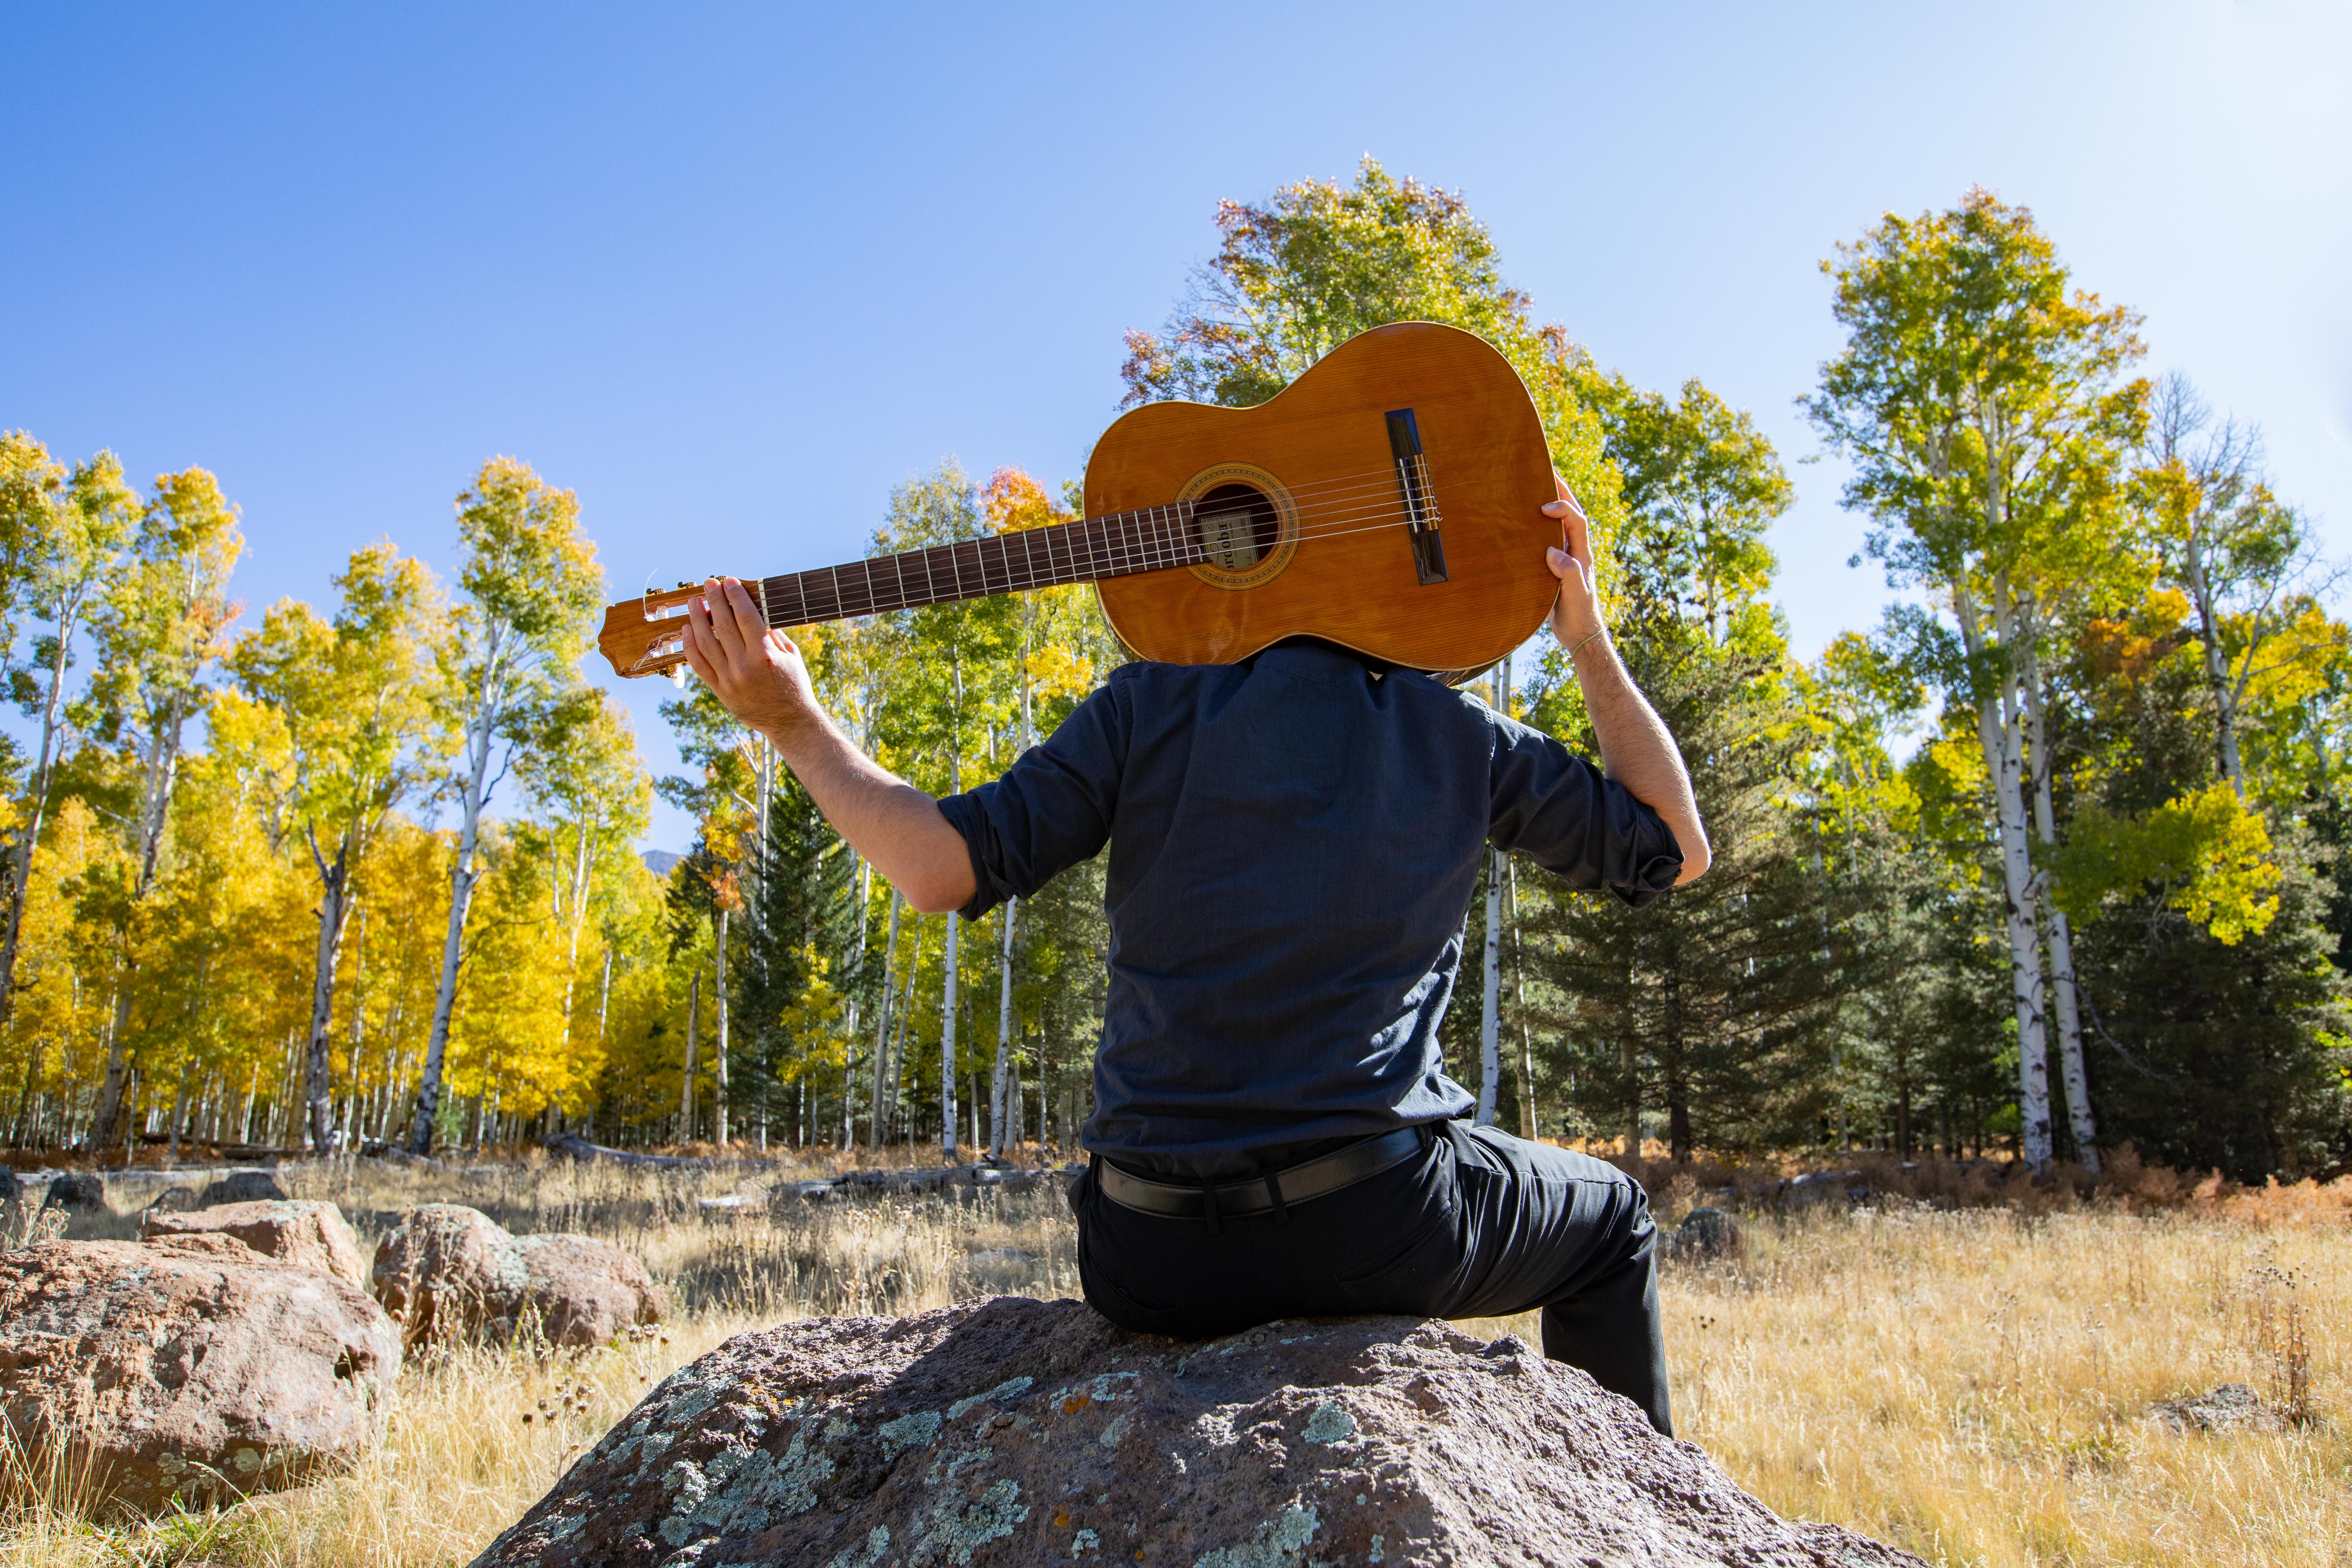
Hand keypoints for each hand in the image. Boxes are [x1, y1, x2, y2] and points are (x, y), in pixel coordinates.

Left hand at [681, 577, 821, 738]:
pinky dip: (690, 645)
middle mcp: (745, 666)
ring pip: (706, 642)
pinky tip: (687, 629)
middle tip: (709, 584)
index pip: (745, 616)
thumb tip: (753, 608)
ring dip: (697, 618)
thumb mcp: (791, 655)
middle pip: (723, 625)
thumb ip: (772, 633)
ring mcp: (730, 680)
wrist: (790, 722)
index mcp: (765, 655)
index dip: (735, 596)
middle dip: (714, 600)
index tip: (728, 581)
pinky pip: (699, 665)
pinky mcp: (720, 691)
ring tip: (695, 602)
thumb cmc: (794, 685)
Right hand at [1541, 474, 1604, 648]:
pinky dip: (1543, 525)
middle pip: (1573, 514)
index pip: (1576, 520)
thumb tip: (1553, 552)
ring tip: (1539, 487)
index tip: (1544, 506)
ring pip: (1563, 524)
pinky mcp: (1556, 566)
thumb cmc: (1579, 614)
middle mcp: (1576, 550)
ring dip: (1555, 503)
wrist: (1580, 632)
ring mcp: (1567, 557)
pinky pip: (1551, 538)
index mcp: (1582, 554)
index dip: (1563, 508)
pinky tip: (1530, 522)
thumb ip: (1568, 573)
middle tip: (1549, 473)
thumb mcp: (1574, 595)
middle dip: (1563, 491)